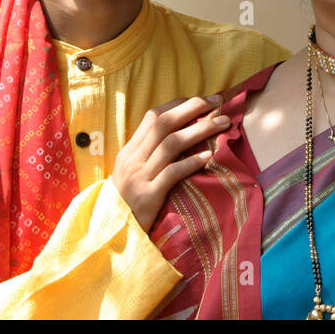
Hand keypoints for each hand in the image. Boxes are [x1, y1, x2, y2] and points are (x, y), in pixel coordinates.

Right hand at [111, 95, 230, 231]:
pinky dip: (191, 162)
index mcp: (130, 150)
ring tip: (222, 123)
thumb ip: (150, 152)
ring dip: (200, 130)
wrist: (112, 233)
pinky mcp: (149, 197)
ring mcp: (140, 177)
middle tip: (218, 102)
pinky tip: (209, 156)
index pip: (154, 116)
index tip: (202, 100)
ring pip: (170, 144)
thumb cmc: (128, 201)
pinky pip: (172, 174)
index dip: (179, 105)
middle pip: (164, 124)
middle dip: (193, 109)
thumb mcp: (133, 172)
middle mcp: (133, 159)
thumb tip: (180, 131)